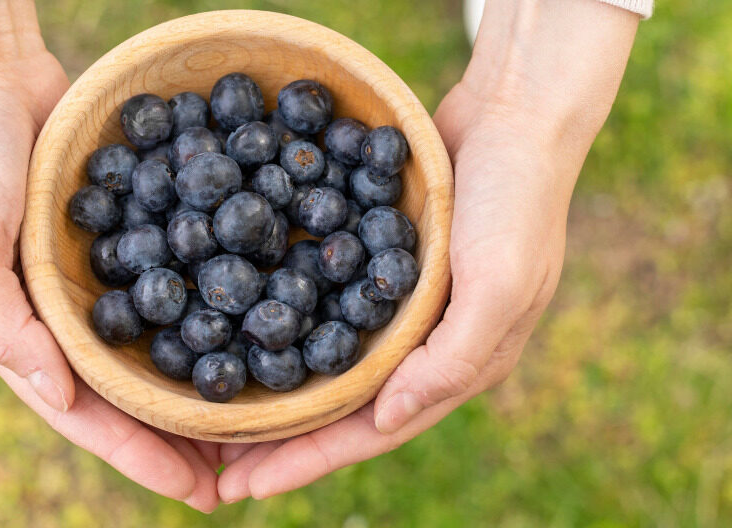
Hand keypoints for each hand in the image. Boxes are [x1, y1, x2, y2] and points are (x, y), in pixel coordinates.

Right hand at [0, 0, 218, 510]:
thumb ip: (0, 324)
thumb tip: (58, 396)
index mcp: (27, 335)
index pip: (90, 414)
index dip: (143, 457)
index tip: (200, 492)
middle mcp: (70, 318)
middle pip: (136, 394)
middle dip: (186, 438)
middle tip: (247, 473)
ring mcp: (104, 280)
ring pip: (163, 348)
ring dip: (206, 386)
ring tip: (261, 421)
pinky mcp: (132, 237)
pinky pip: (178, 283)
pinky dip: (213, 308)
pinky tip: (255, 325)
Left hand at [216, 0, 638, 501]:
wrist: (515, 114)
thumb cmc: (516, 202)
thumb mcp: (498, 284)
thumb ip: (450, 359)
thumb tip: (387, 418)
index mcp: (457, 363)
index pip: (372, 429)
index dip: (309, 461)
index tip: (245, 488)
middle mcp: (425, 344)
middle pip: (343, 407)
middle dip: (283, 441)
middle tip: (215, 467)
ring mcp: (404, 306)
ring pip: (330, 363)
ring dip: (280, 391)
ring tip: (222, 414)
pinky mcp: (383, 265)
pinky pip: (328, 306)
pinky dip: (289, 325)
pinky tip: (246, 328)